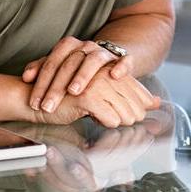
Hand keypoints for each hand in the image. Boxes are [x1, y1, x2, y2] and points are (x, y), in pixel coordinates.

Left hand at [23, 36, 132, 113]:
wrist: (106, 59)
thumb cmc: (78, 67)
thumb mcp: (58, 67)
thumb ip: (41, 69)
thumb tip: (27, 77)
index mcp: (69, 46)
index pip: (52, 62)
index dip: (42, 83)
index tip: (35, 103)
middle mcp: (86, 46)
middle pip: (69, 63)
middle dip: (57, 87)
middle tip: (48, 106)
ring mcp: (104, 52)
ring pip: (94, 60)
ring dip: (83, 76)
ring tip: (74, 91)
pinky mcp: (122, 59)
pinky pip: (124, 60)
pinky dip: (120, 66)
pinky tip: (114, 76)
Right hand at [30, 66, 158, 127]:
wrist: (34, 98)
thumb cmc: (65, 97)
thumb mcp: (98, 94)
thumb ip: (126, 95)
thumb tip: (157, 102)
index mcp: (105, 68)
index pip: (134, 85)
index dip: (142, 100)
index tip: (149, 109)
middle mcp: (102, 72)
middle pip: (132, 99)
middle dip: (134, 114)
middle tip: (133, 122)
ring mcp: (95, 82)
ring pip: (124, 110)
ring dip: (121, 120)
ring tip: (114, 123)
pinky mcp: (86, 96)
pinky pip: (109, 117)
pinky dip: (108, 123)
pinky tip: (99, 121)